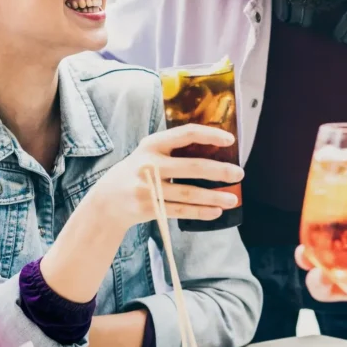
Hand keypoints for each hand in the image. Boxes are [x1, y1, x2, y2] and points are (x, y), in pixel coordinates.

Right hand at [83, 124, 243, 227]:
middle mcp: (148, 163)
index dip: (209, 135)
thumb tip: (216, 151)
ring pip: (188, 193)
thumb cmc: (137, 172)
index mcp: (152, 144)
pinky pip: (180, 211)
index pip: (185, 134)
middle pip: (191, 167)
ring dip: (213, 197)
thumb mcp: (148, 154)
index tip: (230, 140)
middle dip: (219, 171)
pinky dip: (200, 212)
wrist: (106, 201)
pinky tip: (215, 212)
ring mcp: (147, 187)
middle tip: (239, 174)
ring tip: (233, 199)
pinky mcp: (147, 207)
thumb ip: (174, 151)